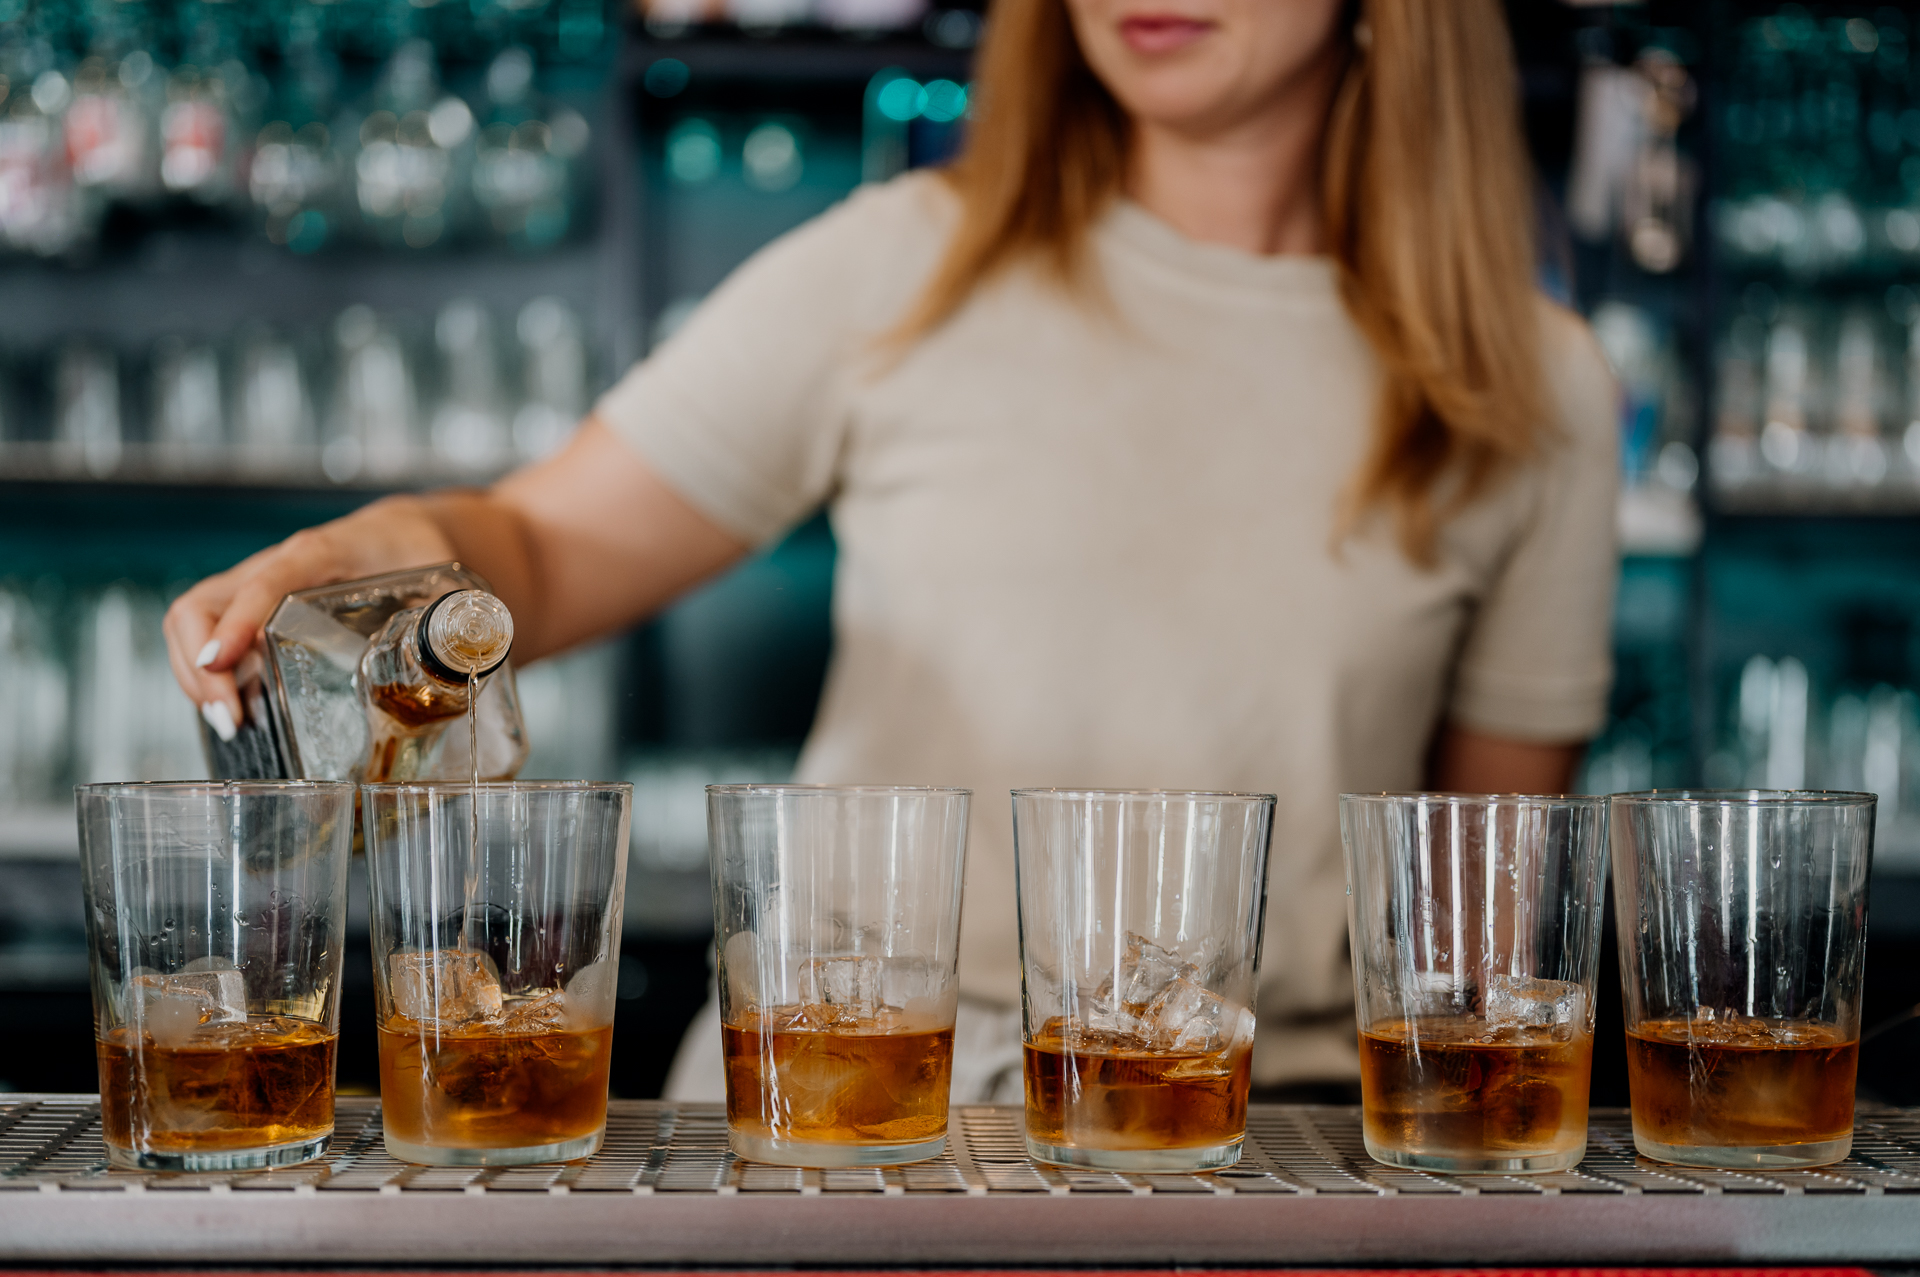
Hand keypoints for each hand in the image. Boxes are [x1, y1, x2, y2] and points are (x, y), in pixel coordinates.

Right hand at [163, 499, 456, 738]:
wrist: (412, 536)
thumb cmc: (423, 553)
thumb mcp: (444, 576)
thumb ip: (454, 612)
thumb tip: (459, 655)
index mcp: (322, 552)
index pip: (266, 581)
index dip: (238, 621)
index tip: (220, 663)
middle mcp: (277, 567)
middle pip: (203, 604)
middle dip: (200, 665)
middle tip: (231, 720)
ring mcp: (258, 589)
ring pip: (195, 622)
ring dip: (198, 677)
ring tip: (232, 724)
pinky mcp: (257, 614)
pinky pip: (213, 638)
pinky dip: (212, 677)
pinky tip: (240, 714)